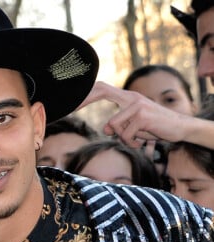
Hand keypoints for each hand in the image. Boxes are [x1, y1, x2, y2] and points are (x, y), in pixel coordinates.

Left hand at [78, 81, 198, 146]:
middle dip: (84, 99)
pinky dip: (132, 143)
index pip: (102, 89)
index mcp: (126, 98)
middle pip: (102, 90)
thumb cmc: (153, 128)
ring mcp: (137, 104)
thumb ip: (118, 127)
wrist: (179, 128)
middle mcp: (131, 97)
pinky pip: (125, 135)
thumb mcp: (132, 128)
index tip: (71, 103)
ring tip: (137, 138)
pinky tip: (143, 140)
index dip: (87, 94)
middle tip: (71, 108)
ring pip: (114, 126)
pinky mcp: (142, 115)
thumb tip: (106, 129)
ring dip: (123, 139)